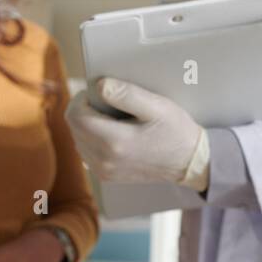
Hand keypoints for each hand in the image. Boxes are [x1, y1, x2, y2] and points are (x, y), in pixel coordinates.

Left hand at [65, 78, 209, 188]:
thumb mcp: (156, 106)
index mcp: (114, 142)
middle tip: (107, 102)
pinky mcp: (106, 176)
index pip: (75, 115)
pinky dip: (92, 139)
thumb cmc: (175, 131)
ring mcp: (104, 171)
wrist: (188, 162)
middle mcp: (104, 160)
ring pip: (77, 139)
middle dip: (84, 110)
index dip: (81, 98)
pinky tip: (112, 133)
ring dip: (88, 124)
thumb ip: (127, 94)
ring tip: (112, 118)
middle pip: (73, 127)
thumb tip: (100, 86)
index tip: (98, 92)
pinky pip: (86, 152)